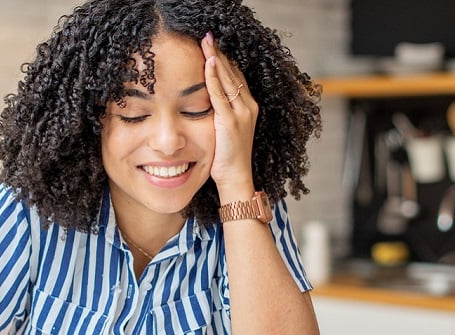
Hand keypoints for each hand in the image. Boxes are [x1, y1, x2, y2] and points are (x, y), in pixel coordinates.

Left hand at [200, 32, 258, 196]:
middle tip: (207, 37)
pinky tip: (208, 63)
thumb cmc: (228, 159)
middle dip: (219, 53)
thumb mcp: (226, 131)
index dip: (225, 61)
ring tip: (206, 42)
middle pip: (233, 73)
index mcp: (248, 108)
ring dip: (216, 58)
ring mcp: (241, 112)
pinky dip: (213, 77)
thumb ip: (221, 115)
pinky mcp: (230, 120)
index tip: (212, 47)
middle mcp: (248, 106)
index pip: (237, 77)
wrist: (236, 178)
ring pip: (228, 79)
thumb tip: (208, 105)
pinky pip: (220, 94)